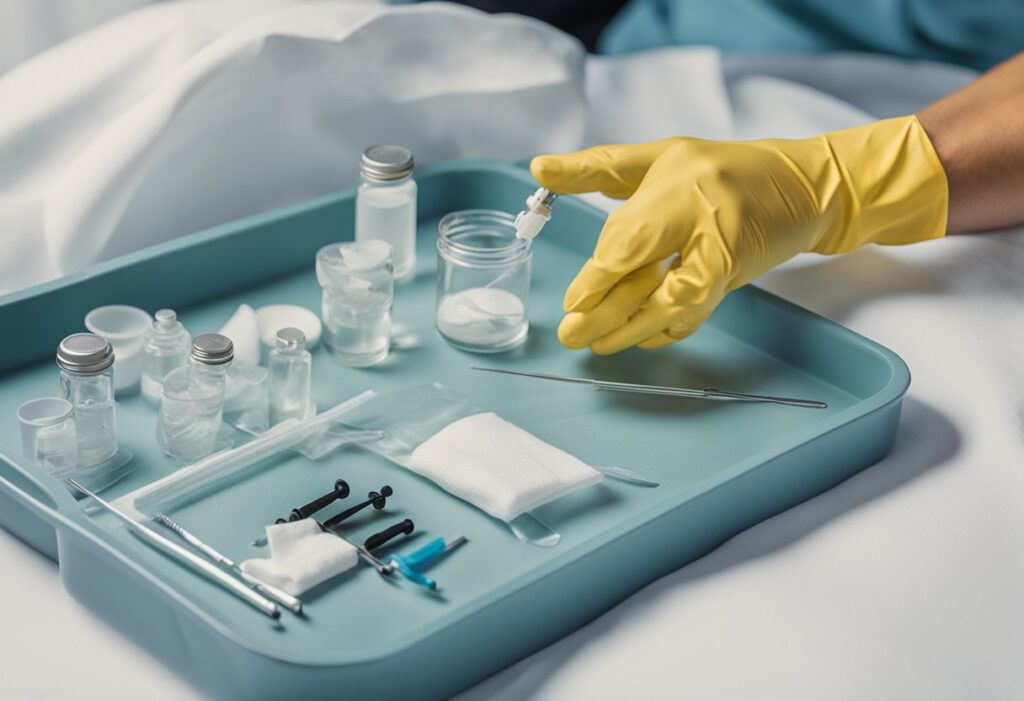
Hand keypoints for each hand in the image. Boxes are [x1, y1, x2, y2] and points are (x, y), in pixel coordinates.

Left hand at [531, 116, 947, 353]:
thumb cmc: (721, 168)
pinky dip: (666, 327)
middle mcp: (701, 214)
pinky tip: (641, 337)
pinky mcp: (736, 275)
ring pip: (671, 301)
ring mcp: (723, 248)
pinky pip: (696, 310)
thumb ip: (597, 167)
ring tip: (598, 344)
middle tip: (574, 335)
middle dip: (605, 311)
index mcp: (676, 180)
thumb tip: (538, 169)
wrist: (802, 187)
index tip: (574, 301)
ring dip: (632, 329)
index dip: (598, 275)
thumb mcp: (657, 157)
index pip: (628, 237)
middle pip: (643, 272)